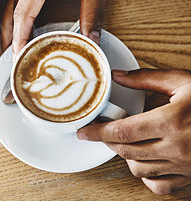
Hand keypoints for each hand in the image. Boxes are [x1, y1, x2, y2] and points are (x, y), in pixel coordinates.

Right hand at [2, 0, 114, 54]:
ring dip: (9, 26)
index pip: (23, 14)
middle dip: (8, 36)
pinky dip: (16, 15)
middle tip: (10, 57)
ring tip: (12, 46)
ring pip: (10, 5)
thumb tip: (91, 40)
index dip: (19, 37)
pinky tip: (20, 26)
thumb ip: (92, 14)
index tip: (18, 55)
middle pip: (10, 11)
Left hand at [78, 69, 190, 194]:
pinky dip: (148, 176)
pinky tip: (148, 161)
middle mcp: (178, 149)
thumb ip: (147, 78)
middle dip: (108, 142)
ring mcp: (187, 168)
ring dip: (126, 156)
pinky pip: (160, 187)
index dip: (98, 132)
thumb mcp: (184, 82)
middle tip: (104, 131)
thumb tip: (117, 76)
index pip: (122, 132)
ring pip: (140, 170)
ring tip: (128, 142)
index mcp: (172, 122)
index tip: (83, 132)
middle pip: (126, 151)